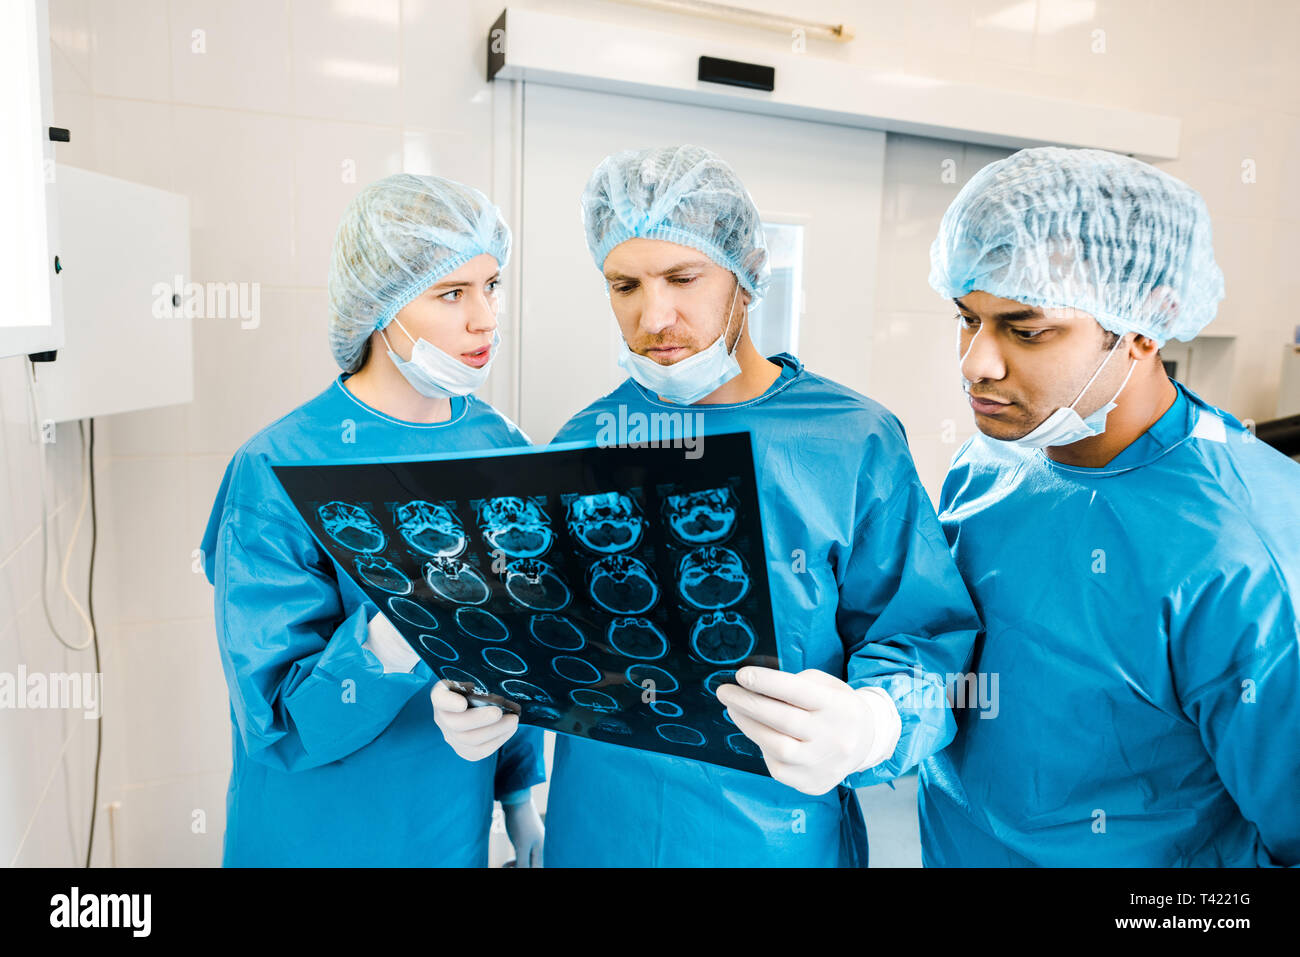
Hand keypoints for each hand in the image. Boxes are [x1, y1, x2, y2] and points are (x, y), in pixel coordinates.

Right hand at [431, 681, 518, 760]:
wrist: (471, 707)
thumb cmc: (473, 691)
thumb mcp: (472, 682)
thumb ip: (478, 687)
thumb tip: (496, 700)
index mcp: (441, 696)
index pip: (439, 698)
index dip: (450, 703)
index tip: (463, 703)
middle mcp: (442, 718)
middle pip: (456, 724)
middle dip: (481, 719)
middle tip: (500, 712)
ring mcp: (451, 737)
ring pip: (469, 741)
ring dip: (495, 731)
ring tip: (513, 720)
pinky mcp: (464, 750)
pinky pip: (480, 751)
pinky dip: (498, 740)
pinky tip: (509, 730)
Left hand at [502, 797, 543, 866]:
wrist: (516, 800)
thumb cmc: (520, 822)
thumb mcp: (521, 846)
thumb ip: (523, 863)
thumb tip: (524, 872)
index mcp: (542, 848)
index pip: (538, 868)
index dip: (527, 871)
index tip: (513, 869)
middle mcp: (541, 845)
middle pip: (534, 865)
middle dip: (521, 868)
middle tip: (507, 868)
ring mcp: (534, 840)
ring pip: (528, 860)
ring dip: (517, 866)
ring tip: (505, 866)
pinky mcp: (527, 836)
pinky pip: (524, 853)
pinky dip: (516, 859)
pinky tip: (507, 862)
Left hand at [715, 667, 892, 794]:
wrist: (865, 742)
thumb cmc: (836, 706)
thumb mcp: (825, 685)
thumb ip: (794, 684)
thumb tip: (752, 686)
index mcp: (838, 706)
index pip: (798, 691)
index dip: (767, 682)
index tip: (741, 675)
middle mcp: (833, 736)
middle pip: (783, 719)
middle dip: (748, 704)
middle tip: (725, 692)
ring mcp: (823, 763)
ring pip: (777, 746)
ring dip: (748, 726)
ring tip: (733, 711)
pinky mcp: (813, 783)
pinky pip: (778, 768)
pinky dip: (763, 748)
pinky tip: (758, 734)